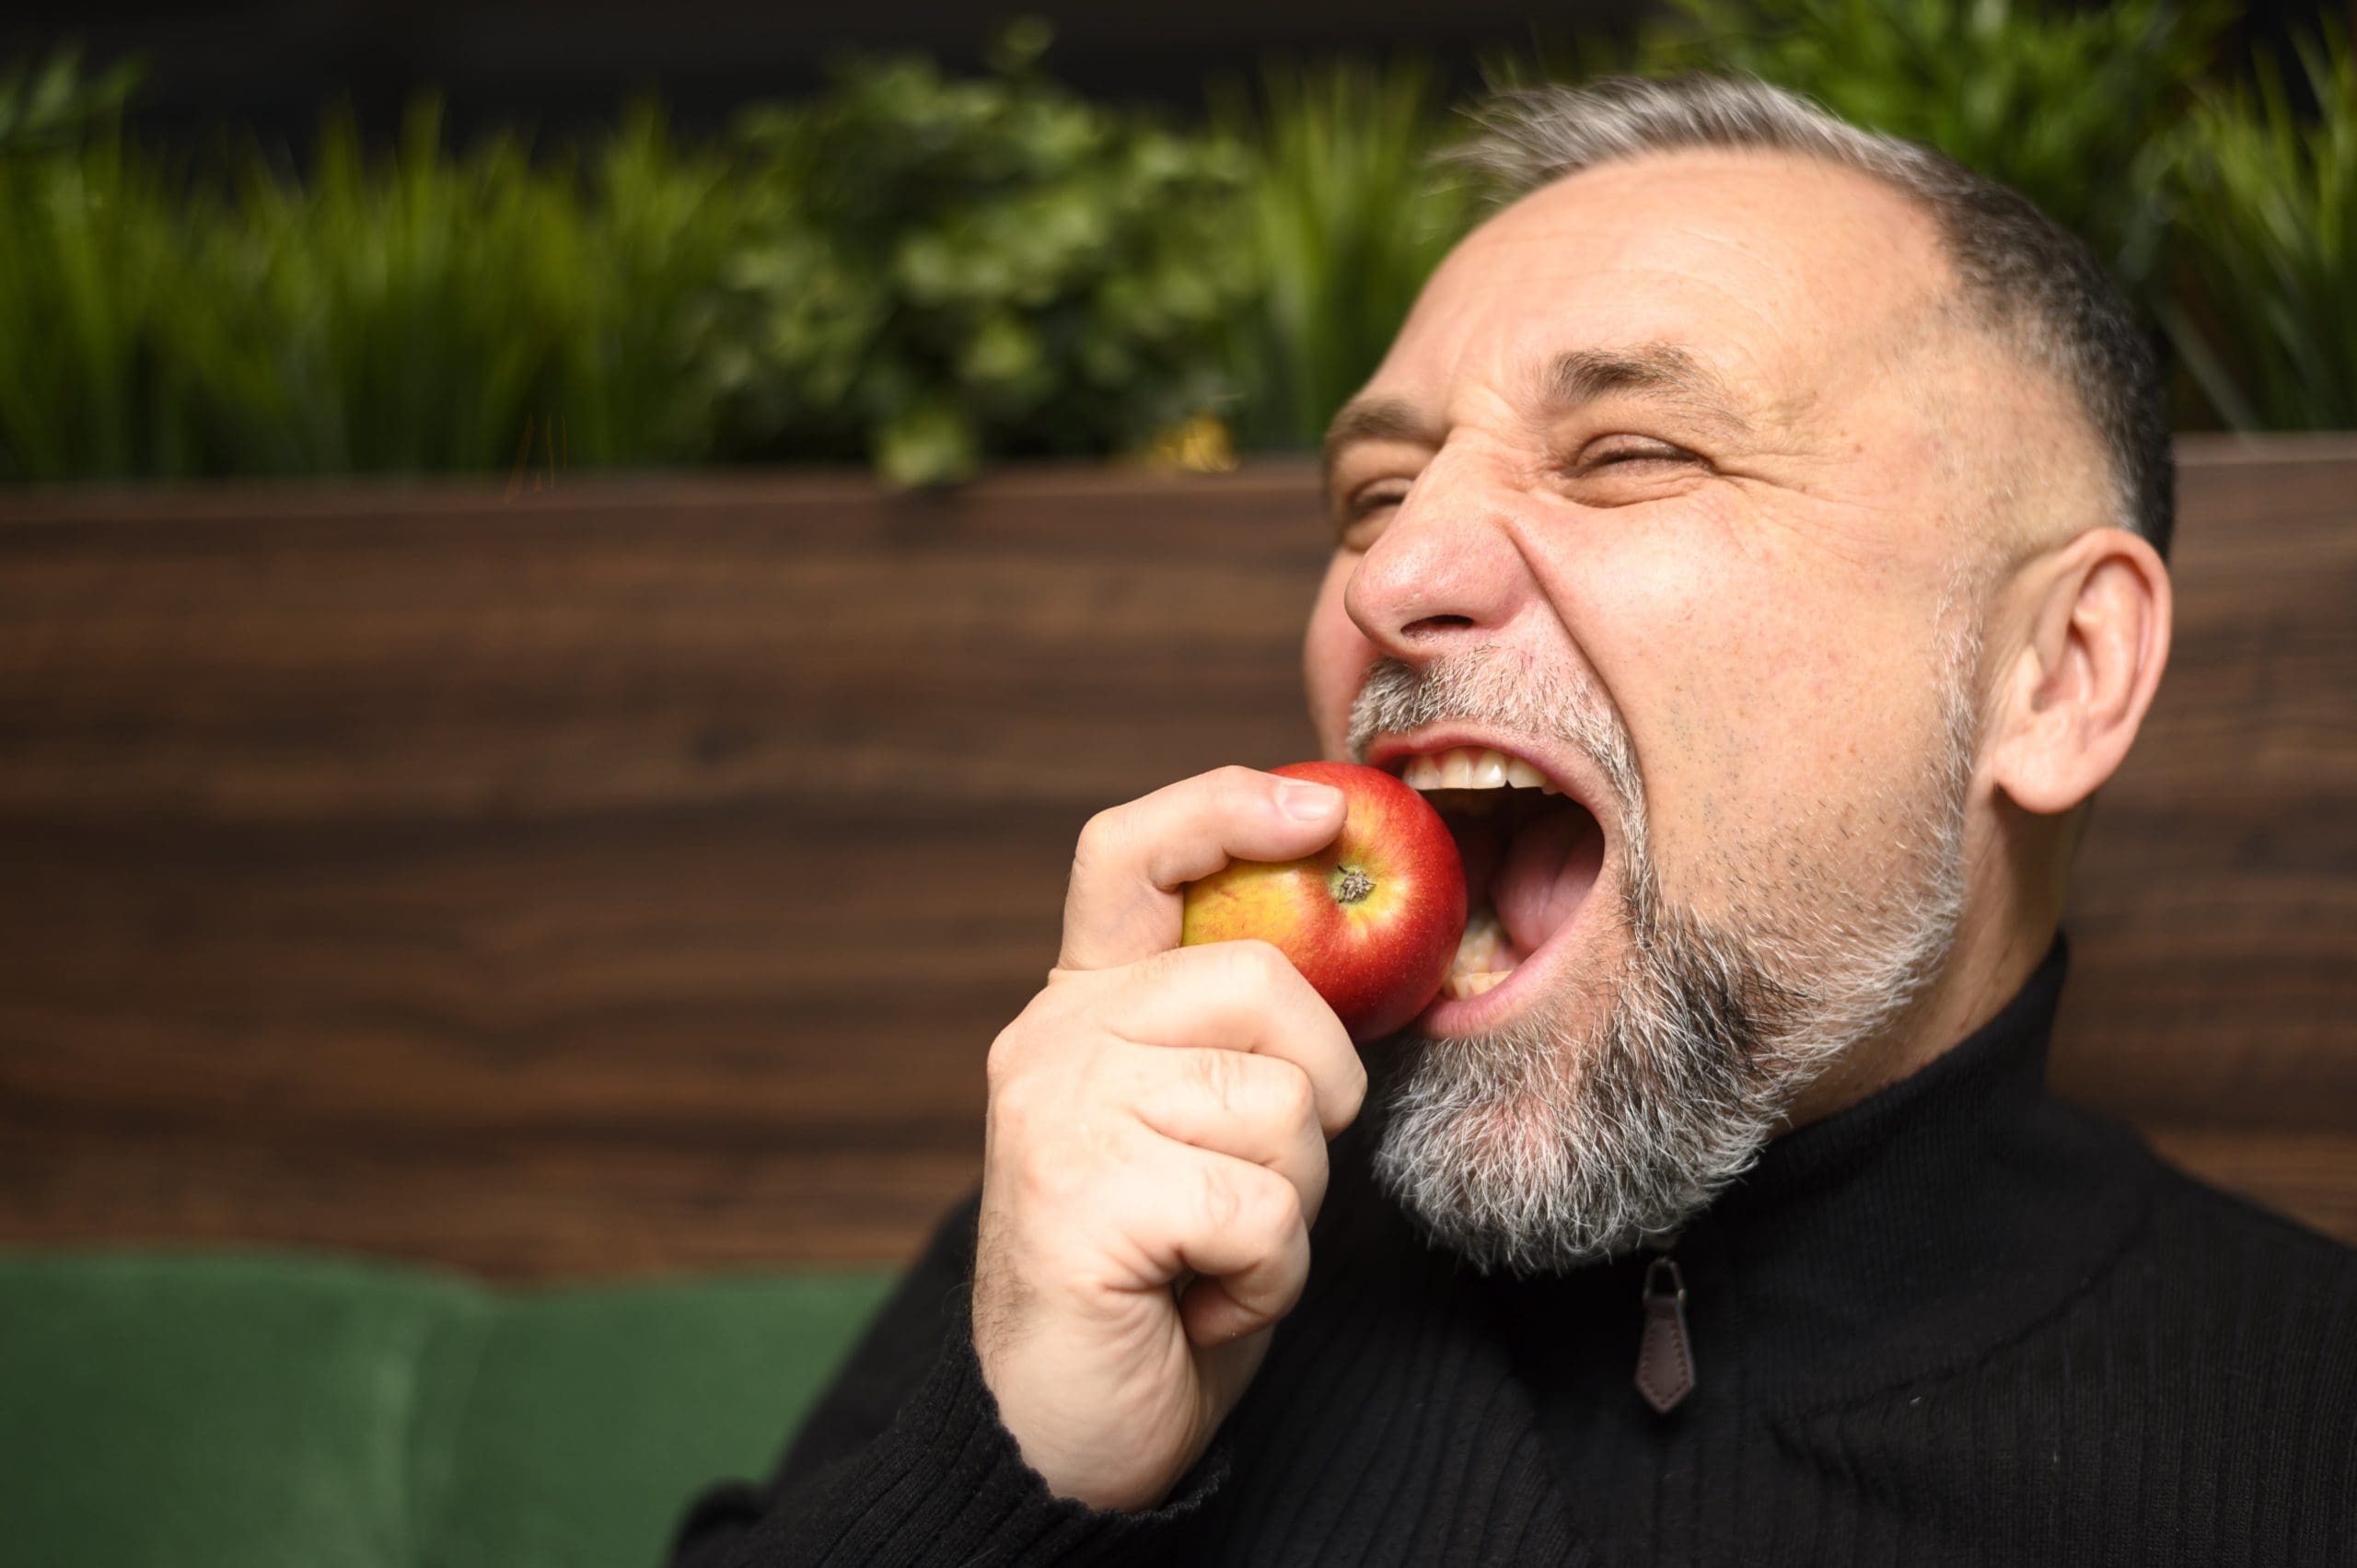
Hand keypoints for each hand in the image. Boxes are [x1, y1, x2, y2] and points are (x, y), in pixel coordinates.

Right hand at [972, 766, 1366, 1510]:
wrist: (1065, 1434)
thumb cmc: (1159, 1278)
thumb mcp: (1198, 1127)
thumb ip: (1235, 1035)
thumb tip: (1353, 942)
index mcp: (1082, 1006)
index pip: (1130, 854)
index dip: (1227, 807)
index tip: (1322, 808)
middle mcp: (1053, 1038)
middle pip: (1261, 982)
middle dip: (1315, 1093)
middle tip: (1262, 1185)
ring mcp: (1056, 1111)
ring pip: (1280, 1106)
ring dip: (1287, 1210)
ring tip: (1211, 1256)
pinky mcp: (1078, 1195)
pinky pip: (1262, 1206)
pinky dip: (1266, 1276)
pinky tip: (1199, 1301)